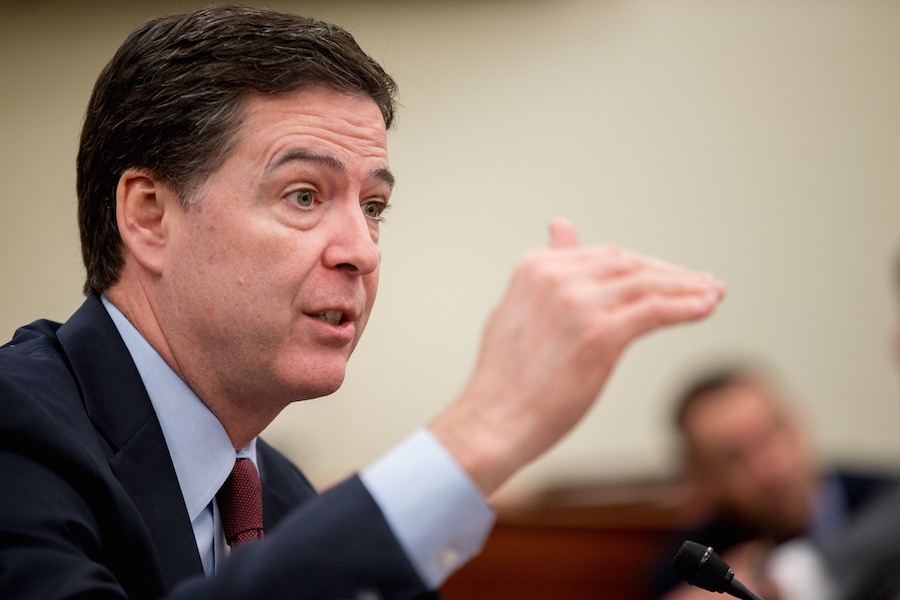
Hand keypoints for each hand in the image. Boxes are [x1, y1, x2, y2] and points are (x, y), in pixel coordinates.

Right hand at [429, 218, 724, 495]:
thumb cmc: (507, 376)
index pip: (605, 256)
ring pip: (648, 284)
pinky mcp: (601, 334)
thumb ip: (549, 267)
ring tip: (714, 294)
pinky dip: (686, 307)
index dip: (645, 265)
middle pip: (630, 265)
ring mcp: (579, 303)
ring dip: (688, 288)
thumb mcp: (520, 306)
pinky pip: (656, 311)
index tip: (672, 276)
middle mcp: (557, 276)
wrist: (495, 421)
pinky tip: (706, 308)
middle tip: (704, 283)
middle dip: (671, 273)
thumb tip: (561, 223)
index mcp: (536, 266)